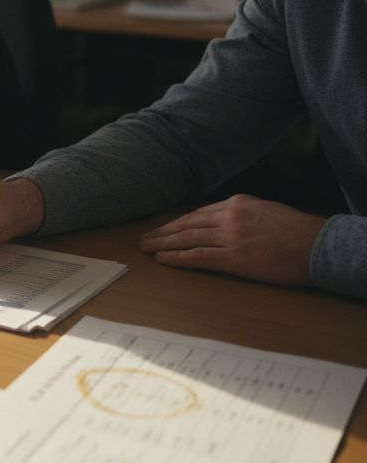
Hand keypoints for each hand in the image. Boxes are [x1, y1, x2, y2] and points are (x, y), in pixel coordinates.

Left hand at [138, 194, 323, 285]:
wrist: (318, 245)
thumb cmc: (297, 232)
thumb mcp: (266, 211)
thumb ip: (242, 214)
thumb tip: (221, 221)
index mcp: (237, 203)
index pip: (198, 213)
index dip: (177, 223)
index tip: (163, 228)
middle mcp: (230, 216)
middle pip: (187, 224)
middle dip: (163, 232)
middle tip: (143, 238)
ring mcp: (231, 236)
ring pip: (188, 239)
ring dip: (163, 244)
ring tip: (146, 248)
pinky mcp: (235, 258)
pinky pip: (198, 257)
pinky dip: (177, 258)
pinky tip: (163, 259)